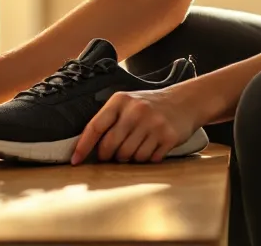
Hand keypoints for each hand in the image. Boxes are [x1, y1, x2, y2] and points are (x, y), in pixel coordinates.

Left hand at [71, 85, 203, 164]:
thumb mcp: (127, 103)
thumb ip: (109, 120)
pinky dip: (146, 158)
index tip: (75, 161)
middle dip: (108, 156)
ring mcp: (153, 124)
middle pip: (111, 146)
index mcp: (121, 101)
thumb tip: (85, 147)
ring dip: (129, 158)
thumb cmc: (149, 106)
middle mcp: (136, 111)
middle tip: (112, 156)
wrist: (184, 102)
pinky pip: (148, 159)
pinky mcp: (168, 137)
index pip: (95, 126)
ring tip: (136, 146)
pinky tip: (151, 147)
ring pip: (129, 156)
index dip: (83, 146)